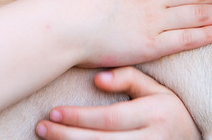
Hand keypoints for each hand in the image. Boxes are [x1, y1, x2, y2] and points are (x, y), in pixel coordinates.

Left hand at [35, 67, 200, 138]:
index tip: (54, 111)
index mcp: (154, 115)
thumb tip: (98, 79)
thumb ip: (130, 78)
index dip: (79, 117)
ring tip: (47, 137)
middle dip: (66, 136)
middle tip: (42, 126)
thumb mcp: (157, 90)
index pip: (110, 119)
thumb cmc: (170, 112)